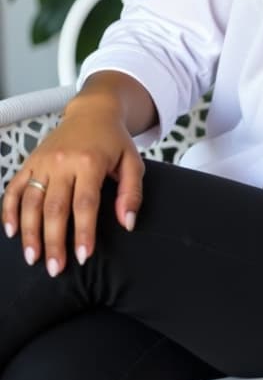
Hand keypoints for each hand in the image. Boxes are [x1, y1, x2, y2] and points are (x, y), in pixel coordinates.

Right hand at [2, 100, 144, 276]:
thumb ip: (131, 193)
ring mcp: (43, 162)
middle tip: (55, 268)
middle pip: (54, 207)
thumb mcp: (133, 162)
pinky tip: (12, 232)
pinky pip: (14, 188)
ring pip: (31, 201)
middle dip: (53, 241)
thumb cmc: (114, 140)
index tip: (82, 256)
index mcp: (90, 161)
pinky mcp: (30, 162)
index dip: (83, 232)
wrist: (93, 111)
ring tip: (33, 258)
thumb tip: (127, 223)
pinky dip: (9, 210)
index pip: (85, 203)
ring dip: (30, 232)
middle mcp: (63, 162)